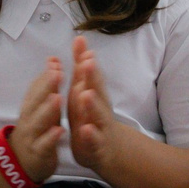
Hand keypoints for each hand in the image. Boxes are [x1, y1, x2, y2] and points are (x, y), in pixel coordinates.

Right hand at [4, 58, 65, 187]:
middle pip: (36, 100)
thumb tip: (53, 59)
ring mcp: (32, 135)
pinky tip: (61, 130)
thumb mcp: (41, 106)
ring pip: (38, 121)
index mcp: (32, 105)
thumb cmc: (37, 128)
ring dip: (47, 109)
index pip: (36, 87)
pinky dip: (51, 137)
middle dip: (46, 86)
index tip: (56, 63)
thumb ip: (48, 85)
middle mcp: (29, 117)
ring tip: (59, 98)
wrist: (22, 161)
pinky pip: (44, 144)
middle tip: (57, 73)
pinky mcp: (39, 153)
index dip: (46, 75)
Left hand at [63, 37, 131, 178]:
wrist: (109, 149)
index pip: (89, 75)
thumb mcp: (85, 90)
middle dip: (92, 77)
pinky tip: (86, 129)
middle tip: (87, 62)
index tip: (82, 44)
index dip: (85, 60)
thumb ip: (82, 67)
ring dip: (92, 104)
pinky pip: (94, 140)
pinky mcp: (97, 146)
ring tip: (86, 94)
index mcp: (92, 94)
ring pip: (97, 115)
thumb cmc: (92, 115)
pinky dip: (91, 135)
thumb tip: (79, 38)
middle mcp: (99, 108)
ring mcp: (100, 126)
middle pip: (97, 90)